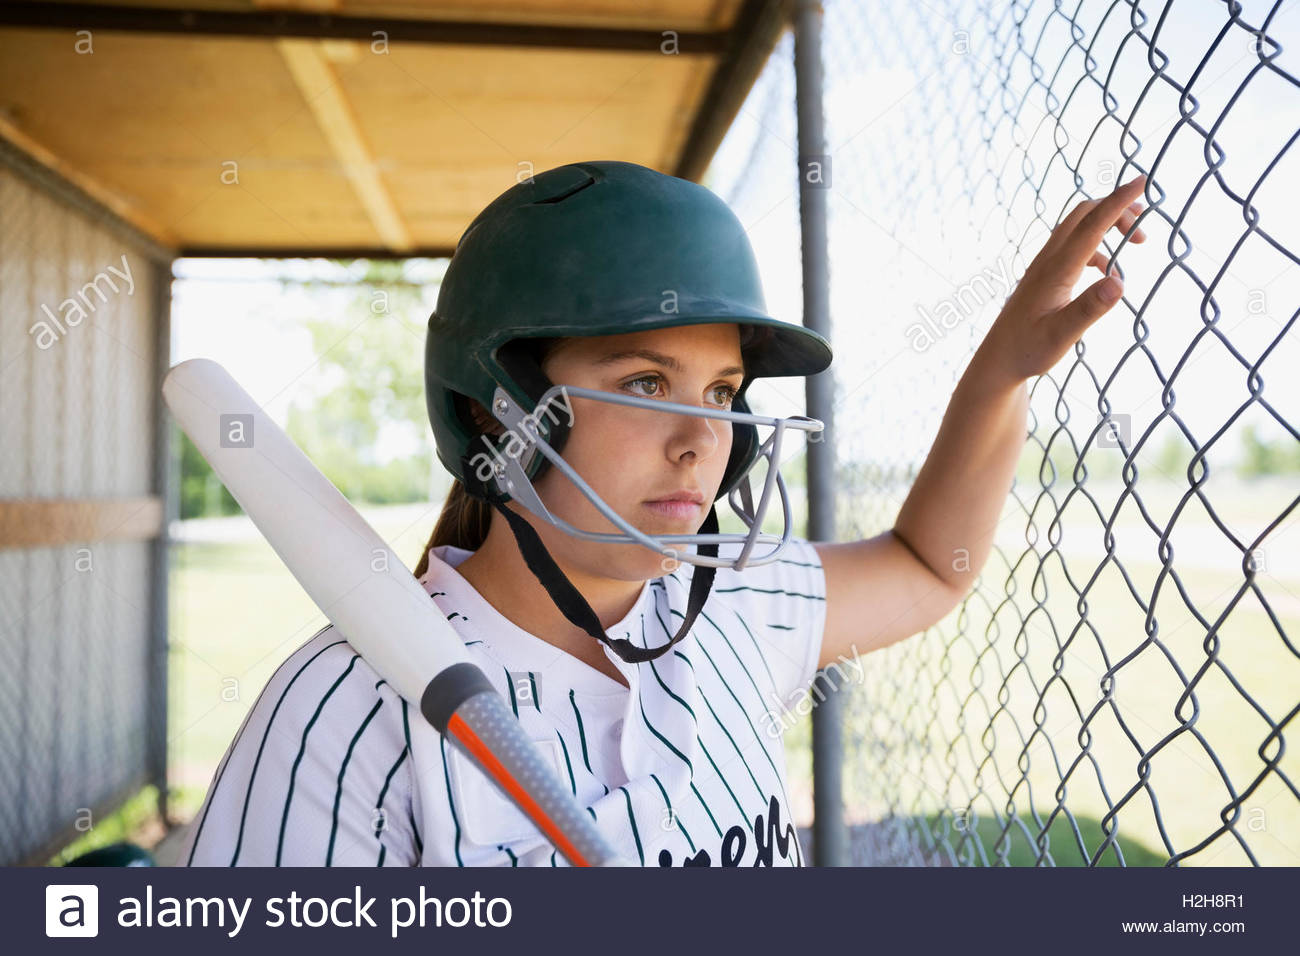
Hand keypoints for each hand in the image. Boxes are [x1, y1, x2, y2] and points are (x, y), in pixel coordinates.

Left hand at [977, 175, 1148, 383]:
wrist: (998, 360)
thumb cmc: (1029, 351)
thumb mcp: (1062, 336)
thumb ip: (1089, 310)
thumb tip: (1119, 283)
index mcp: (1056, 269)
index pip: (1092, 225)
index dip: (1118, 201)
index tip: (1142, 181)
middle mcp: (1048, 260)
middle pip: (1083, 215)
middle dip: (1116, 209)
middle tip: (1144, 227)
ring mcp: (1044, 266)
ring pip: (1078, 227)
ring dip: (1108, 225)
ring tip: (1138, 243)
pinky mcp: (1044, 275)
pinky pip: (1073, 245)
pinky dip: (1096, 245)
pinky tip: (1106, 270)